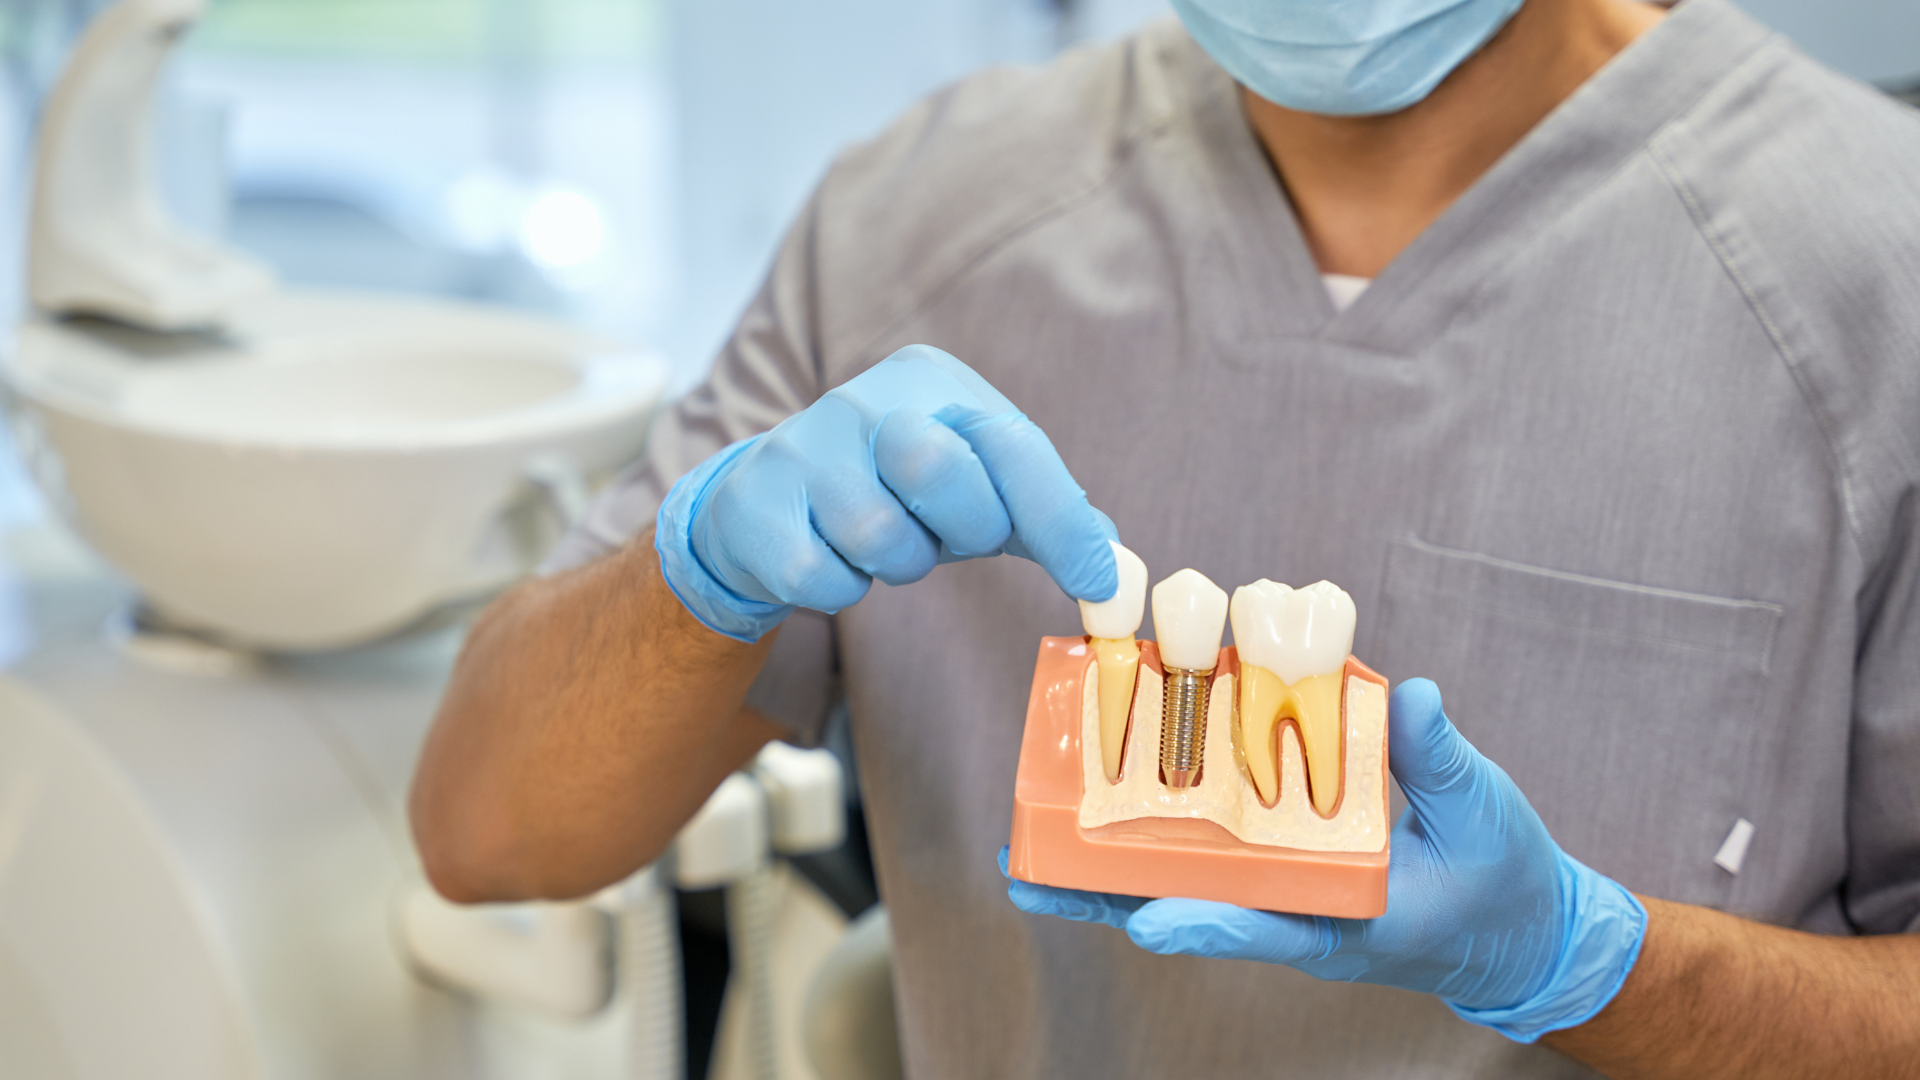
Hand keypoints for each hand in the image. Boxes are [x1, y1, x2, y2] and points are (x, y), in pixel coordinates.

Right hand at [656, 345, 1117, 641]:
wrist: (764, 505)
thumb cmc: (892, 494)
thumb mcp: (974, 489)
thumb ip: (1046, 516)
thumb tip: (1115, 566)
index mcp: (930, 381)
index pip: (1011, 442)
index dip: (1058, 517)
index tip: (1095, 581)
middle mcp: (862, 399)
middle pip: (941, 469)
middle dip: (962, 527)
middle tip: (946, 536)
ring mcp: (802, 448)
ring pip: (880, 535)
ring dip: (897, 564)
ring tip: (881, 542)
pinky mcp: (757, 507)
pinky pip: (826, 578)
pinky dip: (840, 588)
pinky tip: (829, 559)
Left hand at [1005, 679, 1648, 1042]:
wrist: (1518, 926)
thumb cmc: (1502, 880)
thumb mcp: (1485, 817)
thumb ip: (1442, 760)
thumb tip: (1409, 696)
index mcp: (1348, 918)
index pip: (1268, 925)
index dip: (1208, 924)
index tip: (1148, 921)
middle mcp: (1299, 911)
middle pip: (1189, 907)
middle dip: (1108, 897)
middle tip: (1026, 877)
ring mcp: (1283, 892)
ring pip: (1182, 884)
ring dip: (1108, 868)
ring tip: (1030, 851)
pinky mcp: (1281, 867)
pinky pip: (1206, 856)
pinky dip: (1153, 834)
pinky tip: (1100, 805)